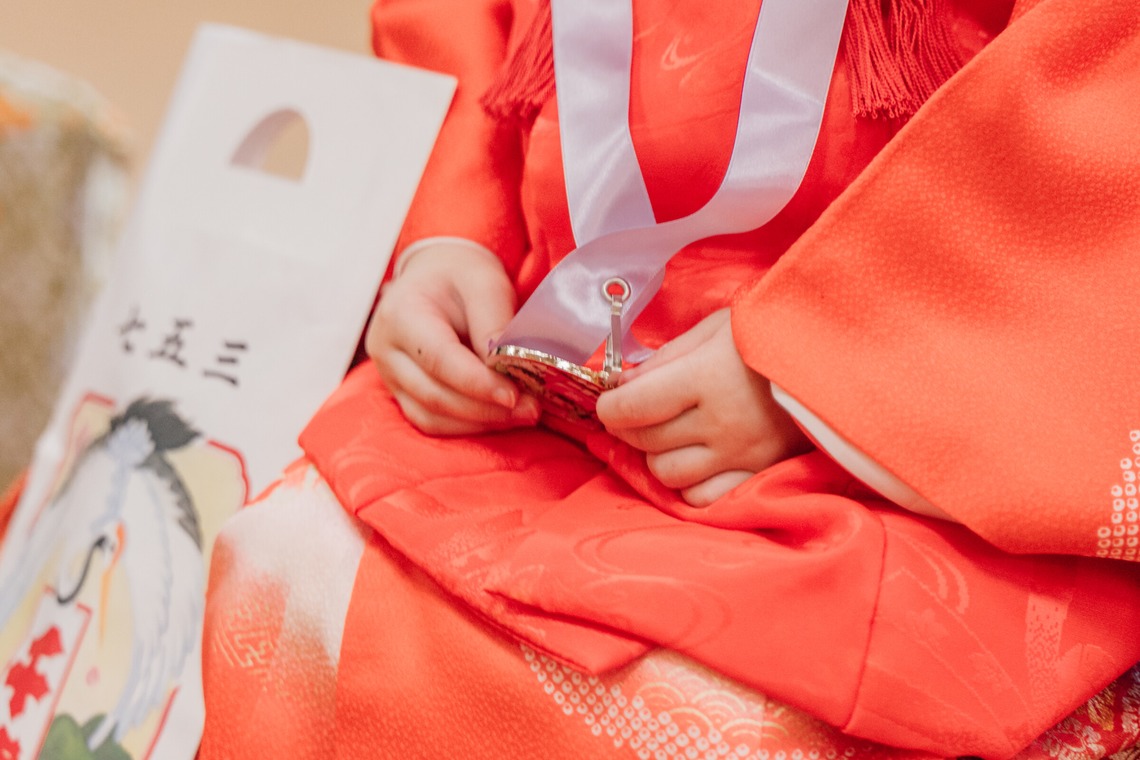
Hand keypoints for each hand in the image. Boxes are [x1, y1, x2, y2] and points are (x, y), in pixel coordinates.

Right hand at [366, 242, 539, 434]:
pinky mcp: (402, 394)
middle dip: (486, 409)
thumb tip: (508, 368)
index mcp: (401, 314)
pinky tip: (500, 417)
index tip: (515, 395)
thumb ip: (494, 322)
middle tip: (531, 409)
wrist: (435, 277)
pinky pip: (432, 422)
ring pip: (431, 417)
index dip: (477, 383)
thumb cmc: (460, 276)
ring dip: (480, 422)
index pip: (438, 359)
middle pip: (434, 395)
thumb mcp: (484, 281)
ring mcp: (390, 376)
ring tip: (522, 414)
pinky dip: (468, 426)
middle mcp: (386, 349)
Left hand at [595, 309, 810, 506]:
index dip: (610, 407)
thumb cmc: (771, 337)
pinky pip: (701, 497)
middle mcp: (721, 423)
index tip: (609, 402)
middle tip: (639, 412)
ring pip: (667, 474)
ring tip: (669, 435)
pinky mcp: (759, 475)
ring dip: (657, 455)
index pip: (634, 407)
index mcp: (706, 378)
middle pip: (646, 441)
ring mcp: (741, 455)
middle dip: (630, 427)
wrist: (838, 363)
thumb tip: (622, 385)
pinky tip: (694, 460)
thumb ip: (665, 358)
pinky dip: (688, 483)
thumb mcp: (715, 329)